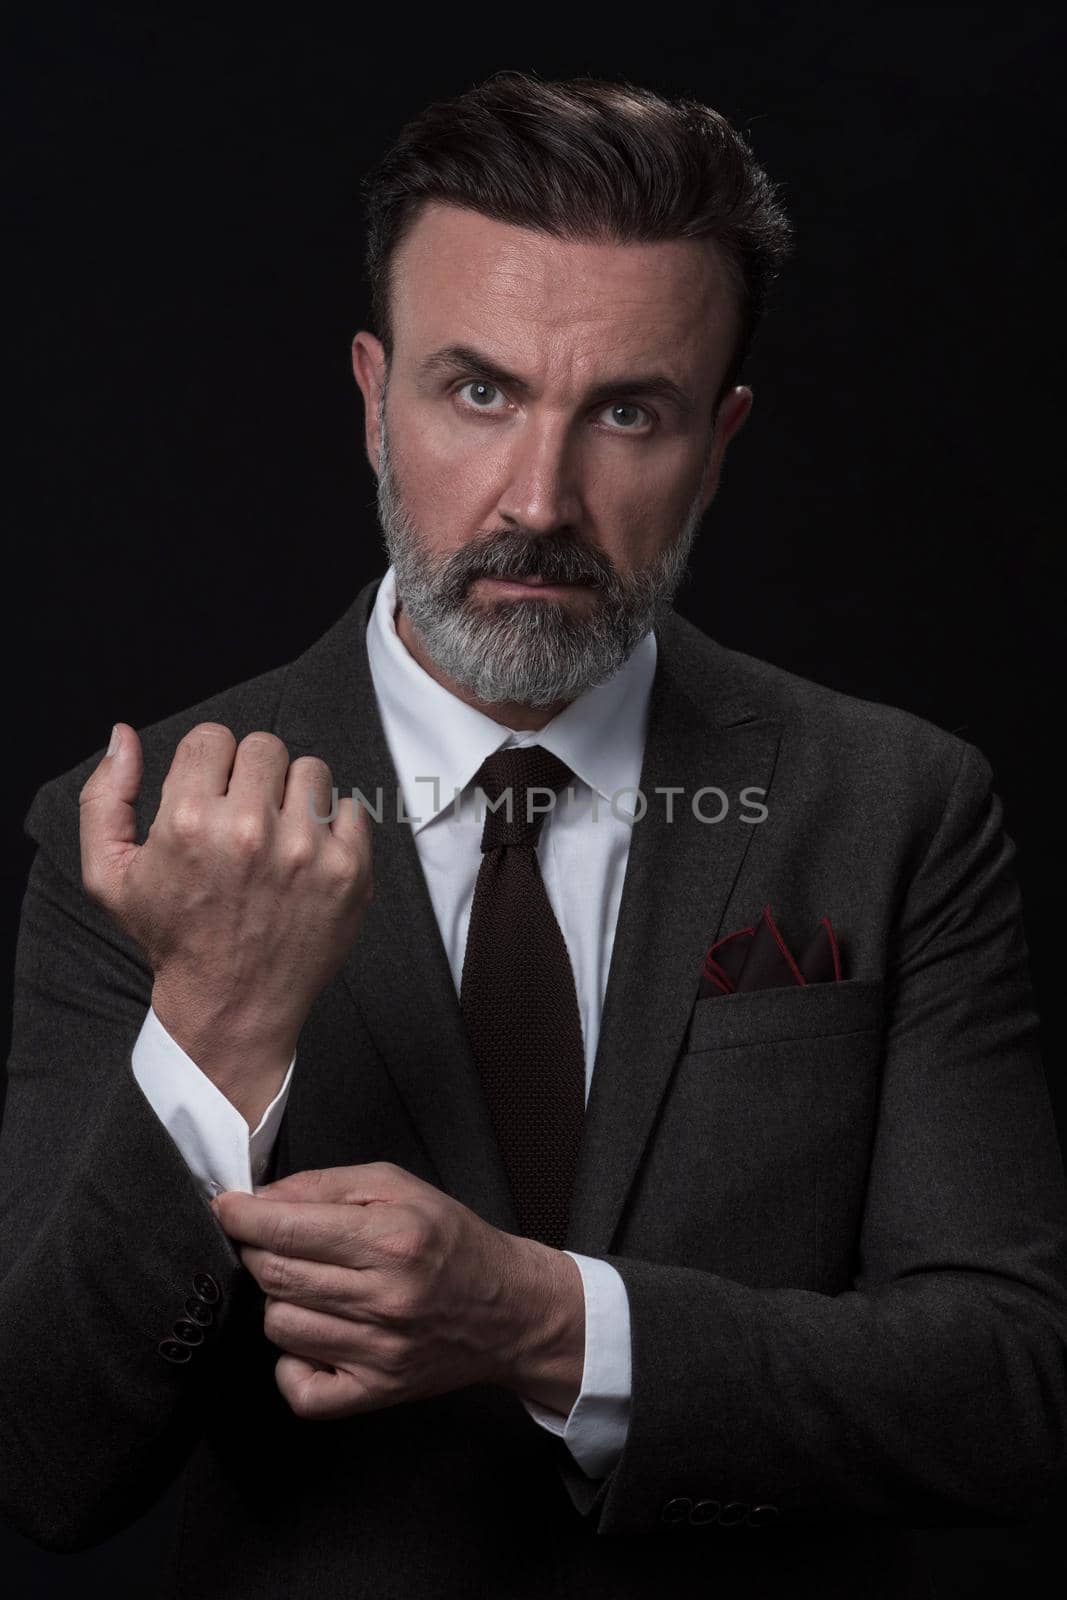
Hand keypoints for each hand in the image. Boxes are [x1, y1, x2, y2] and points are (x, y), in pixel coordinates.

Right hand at [79, 721, 372, 1122]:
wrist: (232, 1005)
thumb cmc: (172, 936)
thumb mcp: (110, 874)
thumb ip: (106, 799)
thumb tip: (123, 736)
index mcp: (190, 822)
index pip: (213, 737)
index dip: (209, 766)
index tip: (211, 798)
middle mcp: (250, 830)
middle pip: (264, 747)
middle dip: (251, 776)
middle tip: (244, 818)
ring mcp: (306, 850)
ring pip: (310, 770)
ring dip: (294, 796)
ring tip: (276, 838)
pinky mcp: (348, 870)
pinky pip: (350, 808)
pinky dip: (332, 827)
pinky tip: (307, 859)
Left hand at [210, 1161, 570, 1420]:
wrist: (507, 1309)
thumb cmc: (449, 1240)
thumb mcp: (399, 1187)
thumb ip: (326, 1185)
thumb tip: (261, 1199)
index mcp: (393, 1238)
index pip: (287, 1229)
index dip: (241, 1216)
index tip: (225, 1207)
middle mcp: (386, 1298)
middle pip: (275, 1276)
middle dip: (255, 1250)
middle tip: (267, 1239)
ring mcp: (379, 1352)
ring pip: (280, 1326)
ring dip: (279, 1299)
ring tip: (308, 1284)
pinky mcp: (376, 1392)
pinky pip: (299, 1389)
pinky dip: (291, 1363)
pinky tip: (312, 1335)